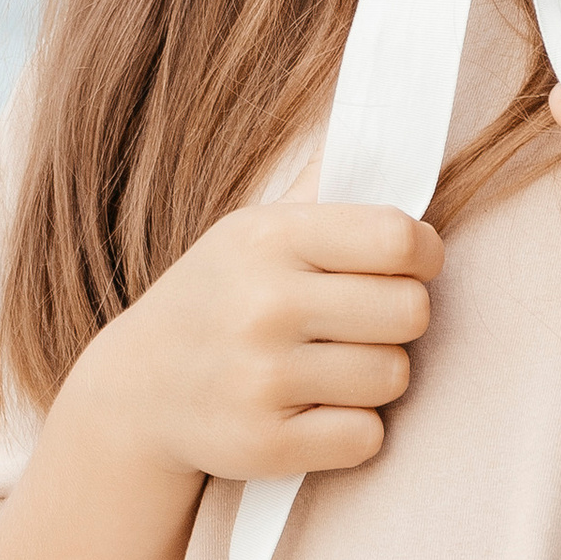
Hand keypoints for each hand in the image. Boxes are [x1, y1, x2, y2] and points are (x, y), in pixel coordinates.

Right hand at [52, 202, 442, 490]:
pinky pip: (367, 437)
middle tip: (363, 322)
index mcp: (268, 237)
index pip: (398, 239)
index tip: (408, 266)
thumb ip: (325, 182)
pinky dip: (352, 430)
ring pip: (393, 376)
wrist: (138, 390)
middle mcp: (263, 305)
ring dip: (376, 376)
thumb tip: (382, 114)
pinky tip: (314, 411)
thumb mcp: (254, 228)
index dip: (422, 254)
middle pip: (410, 311)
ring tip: (332, 366)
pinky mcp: (265, 445)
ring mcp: (261, 379)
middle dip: (399, 319)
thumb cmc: (221, 297)